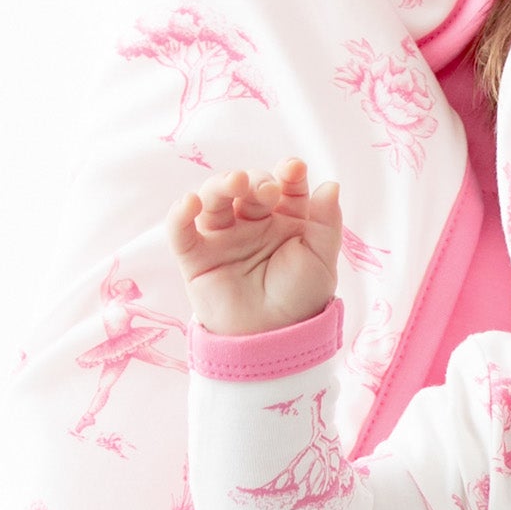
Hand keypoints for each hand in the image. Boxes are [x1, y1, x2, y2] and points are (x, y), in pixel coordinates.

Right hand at [166, 158, 342, 333]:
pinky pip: (181, 230)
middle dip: (257, 181)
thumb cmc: (300, 300)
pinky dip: (179, 214)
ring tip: (235, 182)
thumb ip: (326, 223)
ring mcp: (223, 238)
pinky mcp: (196, 257)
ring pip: (214, 200)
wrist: (273, 339)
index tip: (294, 169)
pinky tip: (190, 202)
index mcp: (285, 220)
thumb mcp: (320, 260)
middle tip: (267, 190)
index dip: (288, 174)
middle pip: (248, 187)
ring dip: (221, 185)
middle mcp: (252, 223)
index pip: (285, 186)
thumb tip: (331, 185)